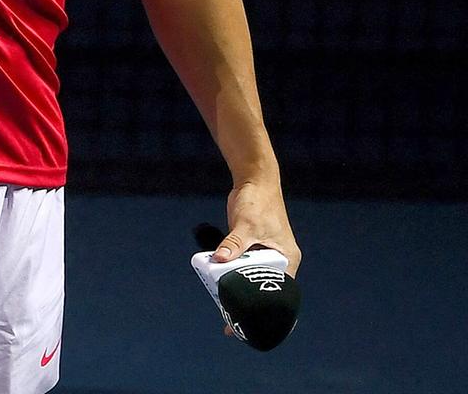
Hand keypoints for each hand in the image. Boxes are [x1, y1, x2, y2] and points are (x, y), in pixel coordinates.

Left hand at [214, 179, 300, 335]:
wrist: (254, 178)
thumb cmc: (258, 201)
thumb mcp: (246, 225)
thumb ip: (234, 243)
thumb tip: (218, 260)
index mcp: (287, 260)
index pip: (281, 294)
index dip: (268, 313)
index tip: (253, 327)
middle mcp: (278, 260)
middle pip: (264, 289)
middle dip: (249, 305)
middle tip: (231, 322)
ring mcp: (264, 254)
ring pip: (251, 279)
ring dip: (238, 290)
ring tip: (222, 308)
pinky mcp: (251, 247)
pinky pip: (241, 267)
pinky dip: (231, 275)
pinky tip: (218, 285)